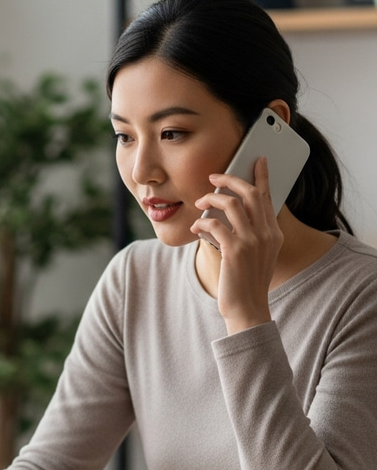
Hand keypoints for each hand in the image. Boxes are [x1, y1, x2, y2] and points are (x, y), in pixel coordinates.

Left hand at [191, 157, 281, 332]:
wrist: (247, 308)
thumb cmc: (246, 282)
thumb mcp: (256, 254)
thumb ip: (251, 233)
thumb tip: (231, 212)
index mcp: (274, 233)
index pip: (268, 197)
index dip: (262, 176)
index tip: (257, 160)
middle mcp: (266, 234)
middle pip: (250, 193)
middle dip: (229, 180)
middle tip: (213, 178)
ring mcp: (251, 242)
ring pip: (230, 204)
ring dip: (210, 200)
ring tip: (199, 204)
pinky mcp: (234, 251)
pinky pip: (214, 225)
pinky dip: (201, 223)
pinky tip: (195, 229)